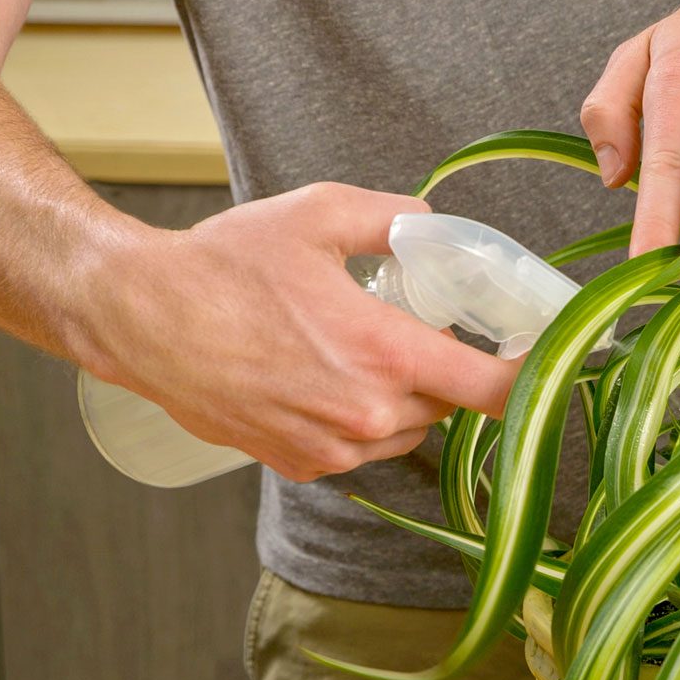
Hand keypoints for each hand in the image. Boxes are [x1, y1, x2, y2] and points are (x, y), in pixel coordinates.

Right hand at [73, 183, 520, 482]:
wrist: (138, 318)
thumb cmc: (222, 265)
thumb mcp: (316, 214)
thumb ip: (393, 216)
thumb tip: (435, 222)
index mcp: (385, 354)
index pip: (496, 389)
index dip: (530, 375)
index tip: (542, 358)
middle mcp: (367, 413)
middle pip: (450, 405)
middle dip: (447, 370)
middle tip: (421, 330)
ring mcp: (333, 449)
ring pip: (406, 430)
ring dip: (403, 397)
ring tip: (360, 350)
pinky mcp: (301, 465)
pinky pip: (360, 449)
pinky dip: (359, 419)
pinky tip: (323, 378)